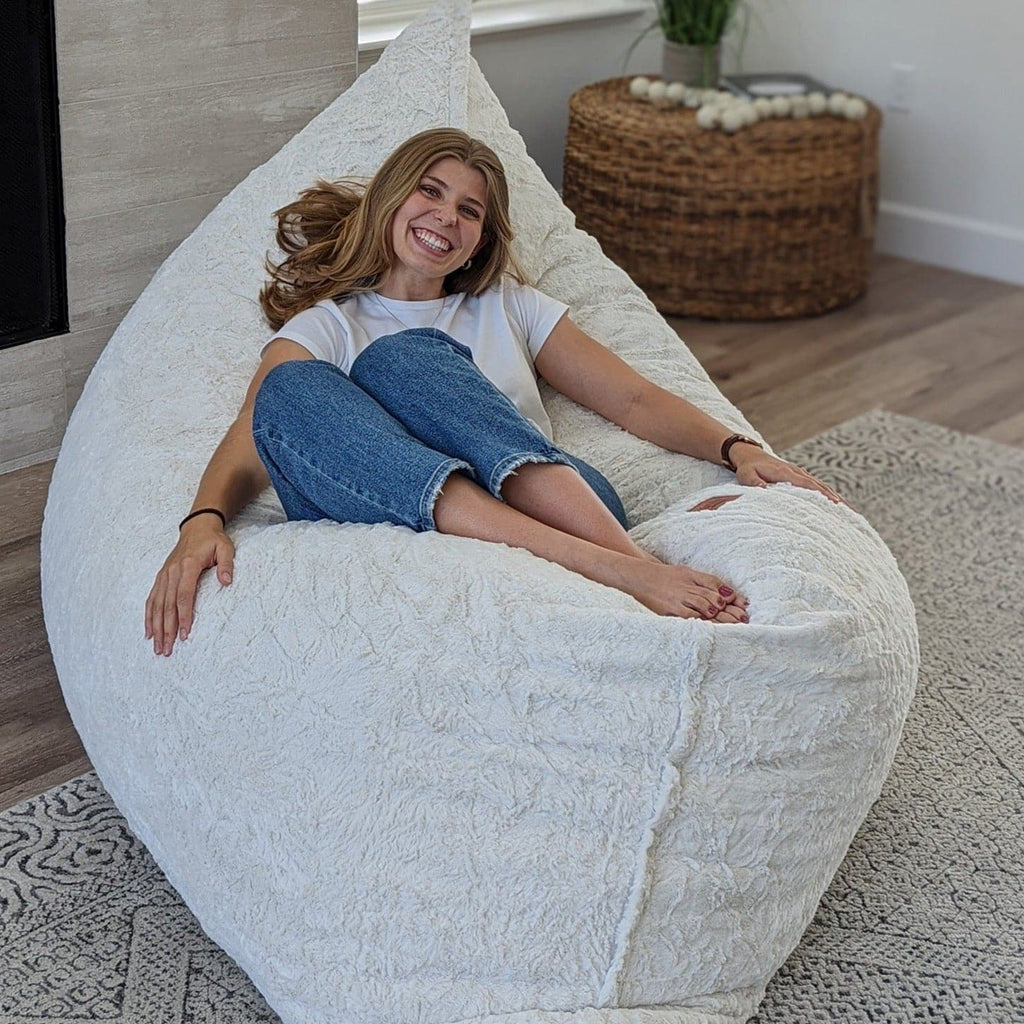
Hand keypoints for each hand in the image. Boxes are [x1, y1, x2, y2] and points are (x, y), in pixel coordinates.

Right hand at [145, 516, 234, 656]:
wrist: (197, 527)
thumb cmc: (213, 540)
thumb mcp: (225, 547)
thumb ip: (227, 564)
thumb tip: (227, 581)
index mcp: (188, 566)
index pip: (184, 595)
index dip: (183, 616)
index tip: (184, 634)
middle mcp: (172, 572)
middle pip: (168, 605)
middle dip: (166, 629)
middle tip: (168, 650)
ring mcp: (164, 575)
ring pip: (157, 605)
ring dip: (156, 627)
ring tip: (158, 647)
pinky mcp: (161, 577)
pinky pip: (152, 599)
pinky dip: (149, 616)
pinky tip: (149, 632)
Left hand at [731, 444, 849, 506]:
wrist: (749, 455)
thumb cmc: (747, 468)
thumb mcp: (746, 475)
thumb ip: (754, 483)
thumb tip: (765, 491)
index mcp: (786, 473)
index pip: (808, 485)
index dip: (822, 494)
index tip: (836, 504)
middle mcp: (797, 472)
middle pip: (821, 487)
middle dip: (837, 500)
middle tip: (852, 514)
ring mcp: (800, 474)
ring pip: (823, 487)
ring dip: (837, 499)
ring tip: (851, 513)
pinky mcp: (800, 477)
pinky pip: (818, 487)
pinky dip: (829, 495)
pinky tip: (838, 506)